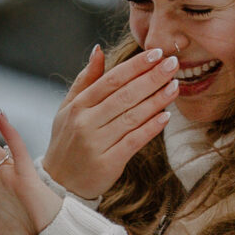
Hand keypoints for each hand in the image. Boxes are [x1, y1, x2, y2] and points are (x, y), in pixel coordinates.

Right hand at [43, 45, 178, 199]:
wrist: (59, 184)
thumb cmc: (66, 141)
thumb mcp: (68, 108)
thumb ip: (85, 79)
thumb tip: (98, 50)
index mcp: (78, 106)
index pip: (111, 80)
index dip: (135, 65)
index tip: (156, 53)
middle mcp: (85, 123)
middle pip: (124, 95)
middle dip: (152, 77)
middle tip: (173, 64)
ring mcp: (96, 143)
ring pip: (132, 117)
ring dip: (157, 100)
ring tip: (175, 86)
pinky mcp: (108, 163)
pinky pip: (134, 141)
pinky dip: (151, 128)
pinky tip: (166, 116)